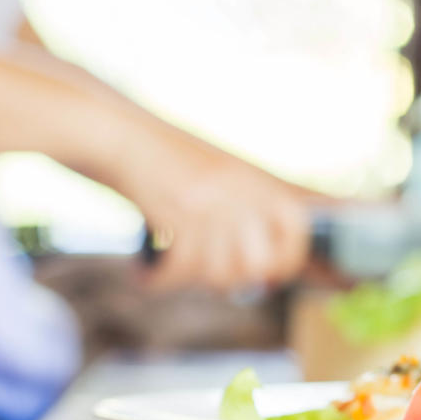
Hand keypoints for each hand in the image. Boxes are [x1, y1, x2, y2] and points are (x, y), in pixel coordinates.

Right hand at [123, 138, 312, 291]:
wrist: (123, 139)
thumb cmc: (173, 165)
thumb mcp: (227, 178)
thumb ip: (257, 213)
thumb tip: (287, 262)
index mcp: (259, 181)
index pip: (297, 230)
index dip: (286, 260)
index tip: (268, 275)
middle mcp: (242, 190)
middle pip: (257, 264)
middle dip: (233, 280)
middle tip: (206, 272)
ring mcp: (213, 201)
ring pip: (217, 273)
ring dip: (190, 279)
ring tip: (172, 267)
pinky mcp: (179, 212)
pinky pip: (181, 270)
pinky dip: (159, 280)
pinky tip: (146, 274)